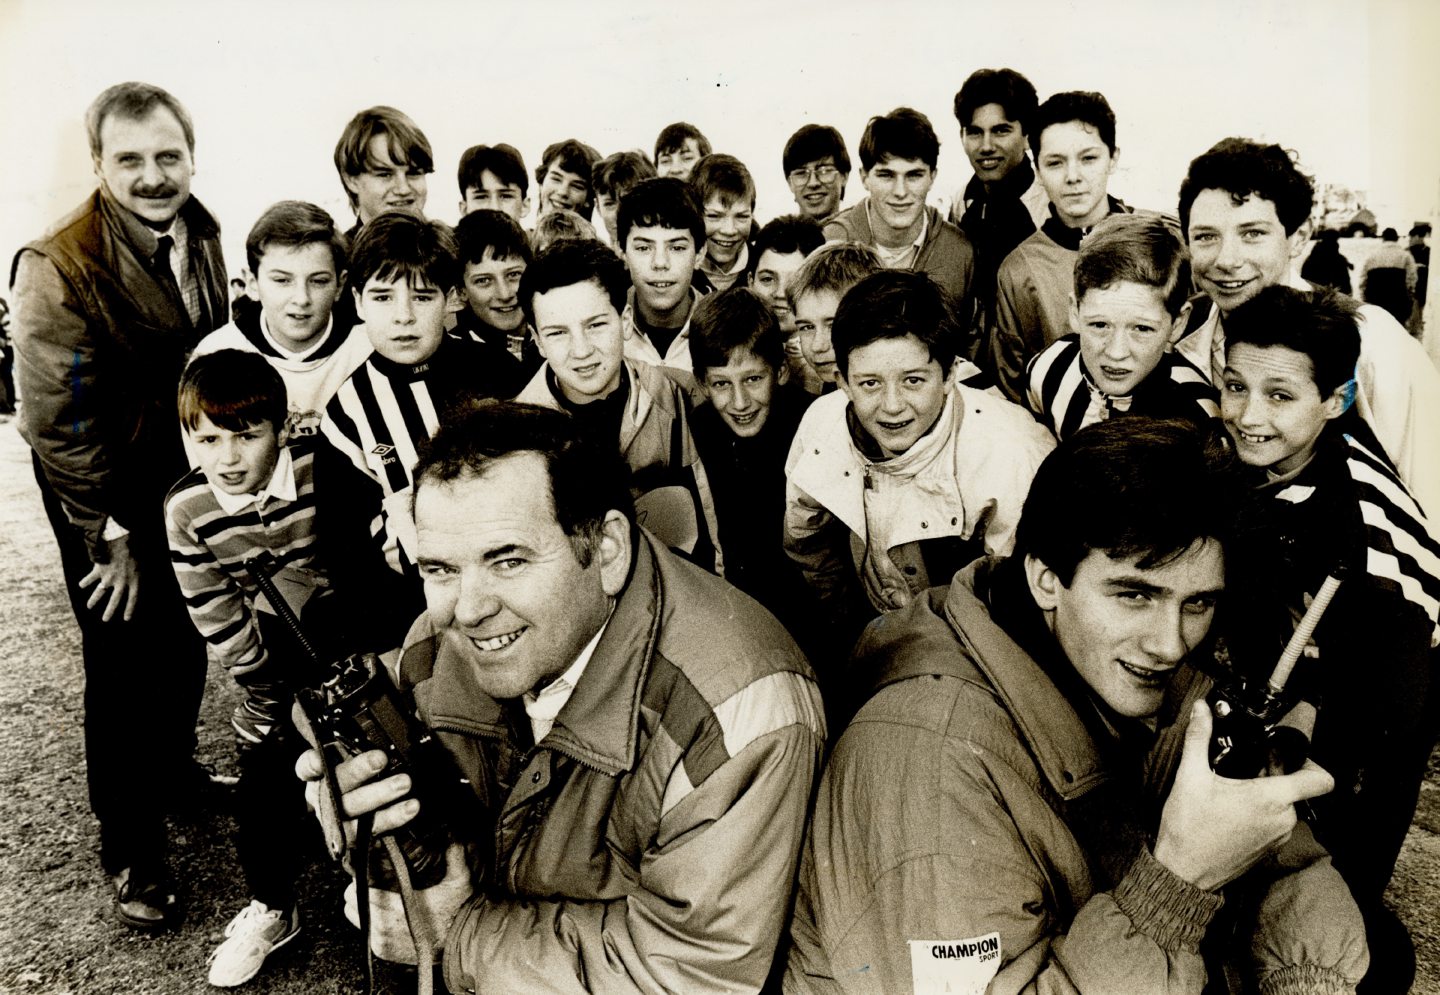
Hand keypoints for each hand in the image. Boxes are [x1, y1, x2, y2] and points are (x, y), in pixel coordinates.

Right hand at [78, 533, 139, 621]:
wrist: (120, 539)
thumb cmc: (135, 549)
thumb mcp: (142, 562)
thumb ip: (140, 572)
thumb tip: (143, 578)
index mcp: (135, 581)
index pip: (133, 599)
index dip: (130, 609)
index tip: (126, 619)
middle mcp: (121, 582)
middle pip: (115, 600)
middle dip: (109, 611)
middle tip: (105, 620)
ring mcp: (109, 577)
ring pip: (100, 592)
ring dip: (94, 600)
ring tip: (89, 607)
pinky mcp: (99, 571)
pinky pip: (90, 579)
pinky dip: (85, 582)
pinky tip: (81, 585)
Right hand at [296, 747, 419, 842]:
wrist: (362, 814)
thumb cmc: (356, 775)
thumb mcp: (350, 753)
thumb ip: (349, 737)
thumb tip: (344, 714)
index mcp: (317, 775)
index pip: (306, 767)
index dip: (310, 764)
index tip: (319, 760)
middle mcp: (322, 797)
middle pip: (334, 785)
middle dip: (357, 771)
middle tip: (380, 759)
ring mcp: (337, 820)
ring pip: (354, 808)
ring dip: (380, 793)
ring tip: (404, 782)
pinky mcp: (356, 837)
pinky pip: (375, 827)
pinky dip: (394, 816)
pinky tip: (411, 806)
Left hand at [342, 842, 473, 963]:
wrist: (461, 946)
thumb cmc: (459, 913)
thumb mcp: (460, 881)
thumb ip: (455, 856)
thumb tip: (453, 833)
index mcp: (396, 910)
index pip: (359, 892)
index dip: (362, 878)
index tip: (371, 870)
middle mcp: (384, 928)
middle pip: (351, 903)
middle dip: (360, 891)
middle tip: (373, 881)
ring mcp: (381, 942)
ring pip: (354, 917)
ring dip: (362, 905)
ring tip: (376, 894)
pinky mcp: (383, 952)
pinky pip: (364, 931)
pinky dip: (368, 919)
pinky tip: (382, 911)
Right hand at [1154, 700, 1333, 890]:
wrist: (1183, 874)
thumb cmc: (1188, 829)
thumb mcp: (1190, 778)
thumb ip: (1199, 739)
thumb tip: (1201, 709)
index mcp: (1271, 799)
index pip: (1320, 779)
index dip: (1310, 761)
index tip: (1286, 753)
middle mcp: (1284, 820)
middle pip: (1297, 788)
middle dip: (1274, 775)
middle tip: (1244, 769)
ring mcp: (1279, 838)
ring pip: (1285, 806)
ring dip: (1267, 796)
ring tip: (1234, 791)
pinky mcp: (1270, 850)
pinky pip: (1276, 823)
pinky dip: (1262, 814)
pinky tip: (1232, 811)